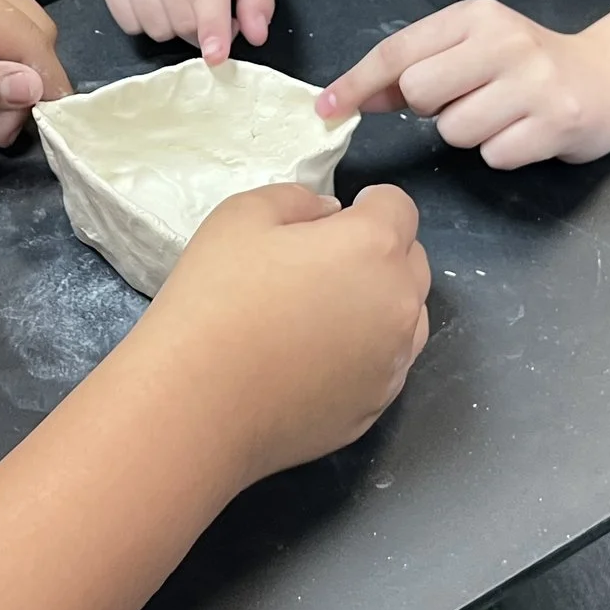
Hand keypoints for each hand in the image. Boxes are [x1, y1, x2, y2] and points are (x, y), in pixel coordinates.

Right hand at [134, 183, 431, 481]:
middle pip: (412, 262)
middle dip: (380, 252)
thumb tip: (329, 215)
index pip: (399, 207)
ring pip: (407, 319)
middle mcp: (399, 305)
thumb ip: (298, 200)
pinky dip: (365, 354)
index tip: (335, 219)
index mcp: (373, 247)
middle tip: (323, 264)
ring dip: (381, 305)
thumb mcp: (241, 216)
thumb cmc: (215, 300)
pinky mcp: (375, 409)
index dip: (369, 204)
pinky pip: (386, 366)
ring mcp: (392, 363)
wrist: (198, 405)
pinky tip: (315, 361)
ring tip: (324, 315)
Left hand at [318, 0, 609, 169]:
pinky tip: (525, 132)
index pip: (399, 50)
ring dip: (469, 134)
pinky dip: (501, 152)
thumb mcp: (472, 50)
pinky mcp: (556, 123)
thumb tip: (350, 98)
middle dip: (430, 109)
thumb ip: (415, 69)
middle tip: (464, 101)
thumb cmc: (529, 65)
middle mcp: (504, 41)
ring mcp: (533, 83)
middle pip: (420, 90)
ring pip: (455, 131)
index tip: (326, 108)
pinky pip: (494, 156)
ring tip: (502, 115)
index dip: (356, 82)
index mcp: (476, 16)